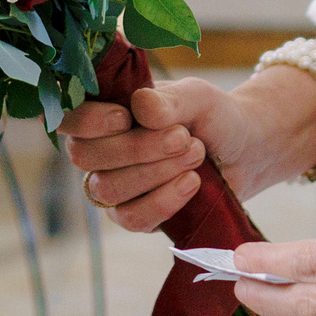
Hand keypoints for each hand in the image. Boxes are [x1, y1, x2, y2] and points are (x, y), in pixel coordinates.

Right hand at [57, 63, 315, 232]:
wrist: (245, 149)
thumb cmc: (212, 115)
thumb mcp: (196, 97)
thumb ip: (168, 100)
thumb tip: (139, 107)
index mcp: (104, 111)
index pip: (69, 119)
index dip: (88, 122)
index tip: (125, 116)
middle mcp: (101, 149)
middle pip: (84, 157)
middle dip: (136, 148)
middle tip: (184, 136)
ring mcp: (115, 185)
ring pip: (109, 189)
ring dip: (156, 173)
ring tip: (196, 154)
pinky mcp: (136, 216)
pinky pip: (132, 218)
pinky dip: (164, 201)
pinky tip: (192, 183)